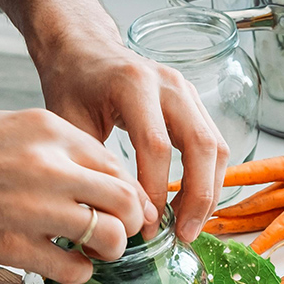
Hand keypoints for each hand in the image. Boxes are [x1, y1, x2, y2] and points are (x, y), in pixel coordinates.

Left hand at [0, 0, 227, 241]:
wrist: (84, 48)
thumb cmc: (72, 83)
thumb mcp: (67, 121)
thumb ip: (91, 163)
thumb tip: (112, 216)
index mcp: (134, 84)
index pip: (156, 147)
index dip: (154, 192)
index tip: (144, 226)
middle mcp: (169, 83)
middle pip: (201, 145)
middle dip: (197, 197)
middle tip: (183, 235)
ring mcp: (188, 91)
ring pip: (216, 146)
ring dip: (209, 191)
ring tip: (190, 226)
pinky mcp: (195, 103)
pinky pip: (214, 144)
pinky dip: (209, 178)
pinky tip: (193, 205)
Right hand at [0, 109, 156, 283]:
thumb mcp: (8, 128)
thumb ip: (55, 150)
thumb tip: (99, 182)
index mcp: (48, 129)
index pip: (117, 165)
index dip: (130, 193)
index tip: (128, 209)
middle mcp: (47, 164)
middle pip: (125, 200)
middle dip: (132, 222)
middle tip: (121, 234)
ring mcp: (31, 207)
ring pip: (110, 236)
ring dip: (109, 250)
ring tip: (92, 251)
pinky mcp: (10, 245)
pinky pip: (74, 268)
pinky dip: (79, 272)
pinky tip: (62, 264)